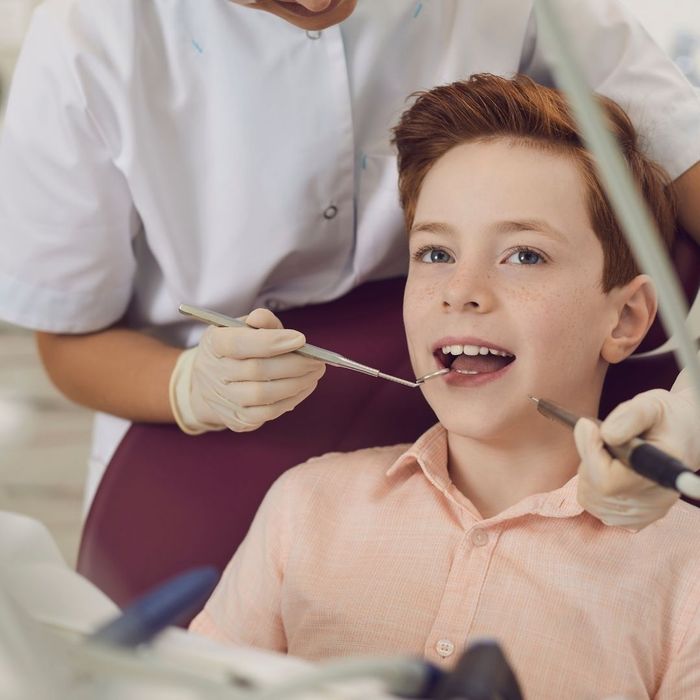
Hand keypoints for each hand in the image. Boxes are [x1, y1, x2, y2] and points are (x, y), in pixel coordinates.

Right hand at [169, 308, 325, 433]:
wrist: (210, 382)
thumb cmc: (237, 347)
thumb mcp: (243, 327)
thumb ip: (259, 321)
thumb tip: (263, 318)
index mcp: (214, 344)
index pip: (239, 343)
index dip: (271, 342)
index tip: (300, 339)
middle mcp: (213, 374)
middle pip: (257, 370)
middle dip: (294, 364)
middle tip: (317, 360)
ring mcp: (224, 400)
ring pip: (264, 395)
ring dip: (296, 383)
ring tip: (316, 372)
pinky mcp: (237, 419)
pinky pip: (269, 413)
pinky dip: (292, 399)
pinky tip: (305, 386)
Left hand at [575, 387, 699, 529]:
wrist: (682, 437)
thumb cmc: (664, 420)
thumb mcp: (650, 407)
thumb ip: (628, 418)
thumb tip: (604, 435)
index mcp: (662, 471)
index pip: (608, 480)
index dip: (591, 453)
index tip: (588, 426)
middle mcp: (657, 500)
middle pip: (595, 489)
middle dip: (589, 458)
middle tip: (605, 438)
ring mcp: (645, 514)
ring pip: (589, 497)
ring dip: (589, 472)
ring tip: (611, 455)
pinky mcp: (633, 520)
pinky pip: (593, 505)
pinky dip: (593, 486)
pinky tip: (611, 470)